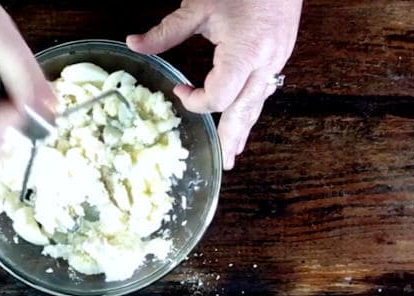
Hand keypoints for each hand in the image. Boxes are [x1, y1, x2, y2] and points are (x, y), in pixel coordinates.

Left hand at [127, 0, 301, 168]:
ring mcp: (276, 60)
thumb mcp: (198, 7)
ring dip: (246, 127)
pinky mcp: (281, 55)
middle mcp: (264, 63)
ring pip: (259, 103)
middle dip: (234, 136)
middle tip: (226, 161)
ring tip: (236, 150)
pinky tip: (247, 116)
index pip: (219, 96)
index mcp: (244, 52)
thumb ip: (166, 32)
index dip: (195, 100)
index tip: (179, 90)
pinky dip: (253, 107)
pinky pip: (265, 90)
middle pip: (246, 110)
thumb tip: (133, 44)